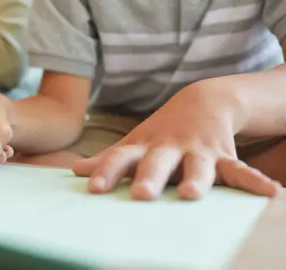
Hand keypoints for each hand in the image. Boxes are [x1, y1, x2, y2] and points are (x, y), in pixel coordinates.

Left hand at [72, 82, 282, 199]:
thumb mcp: (134, 142)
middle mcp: (168, 148)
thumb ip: (108, 159)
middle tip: (141, 194)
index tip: (94, 188)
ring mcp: (196, 150)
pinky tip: (269, 192)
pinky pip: (238, 168)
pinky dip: (253, 180)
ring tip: (193, 195)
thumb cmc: (160, 132)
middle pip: (157, 162)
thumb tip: (75, 169)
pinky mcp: (222, 153)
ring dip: (197, 178)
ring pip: (197, 165)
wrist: (201, 101)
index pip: (120, 159)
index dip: (106, 172)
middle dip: (149, 176)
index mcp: (143, 147)